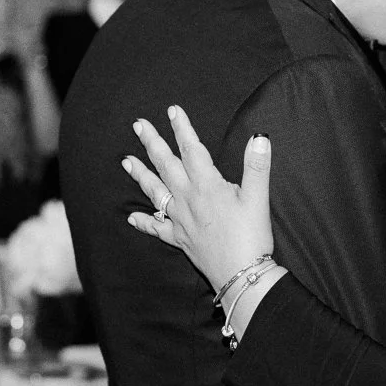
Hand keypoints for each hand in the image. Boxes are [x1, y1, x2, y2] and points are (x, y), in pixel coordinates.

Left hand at [122, 105, 272, 291]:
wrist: (241, 275)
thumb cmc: (251, 237)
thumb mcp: (258, 199)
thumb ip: (256, 167)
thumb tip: (260, 137)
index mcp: (206, 185)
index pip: (191, 150)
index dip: (182, 128)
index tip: (172, 110)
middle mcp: (188, 199)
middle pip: (166, 165)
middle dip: (152, 143)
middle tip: (138, 125)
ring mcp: (180, 220)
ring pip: (155, 192)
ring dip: (140, 175)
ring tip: (126, 161)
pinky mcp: (180, 239)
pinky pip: (157, 228)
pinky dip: (144, 222)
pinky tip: (131, 218)